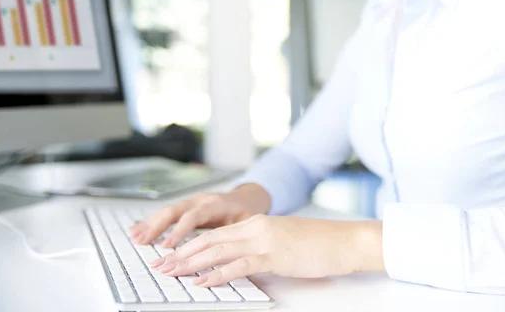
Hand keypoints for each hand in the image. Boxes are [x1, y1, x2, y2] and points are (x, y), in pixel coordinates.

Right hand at [130, 184, 270, 247]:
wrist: (247, 197)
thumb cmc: (247, 212)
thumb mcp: (248, 222)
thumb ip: (237, 233)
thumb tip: (230, 250)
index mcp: (216, 203)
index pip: (195, 215)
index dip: (180, 230)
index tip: (168, 246)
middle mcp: (201, 200)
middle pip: (175, 210)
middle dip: (157, 225)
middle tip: (143, 240)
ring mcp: (191, 202)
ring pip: (168, 210)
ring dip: (150, 224)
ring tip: (135, 236)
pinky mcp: (185, 207)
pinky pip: (166, 213)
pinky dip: (151, 222)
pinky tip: (136, 230)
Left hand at [150, 215, 383, 286]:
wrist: (344, 241)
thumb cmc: (318, 244)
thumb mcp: (282, 243)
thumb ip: (258, 249)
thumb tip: (238, 264)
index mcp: (256, 223)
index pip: (214, 233)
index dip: (189, 245)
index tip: (171, 255)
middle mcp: (255, 227)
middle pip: (209, 239)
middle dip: (181, 253)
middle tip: (160, 265)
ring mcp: (264, 240)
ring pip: (217, 249)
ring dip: (190, 263)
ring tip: (170, 273)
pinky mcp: (274, 255)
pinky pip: (239, 265)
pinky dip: (217, 274)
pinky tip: (201, 281)